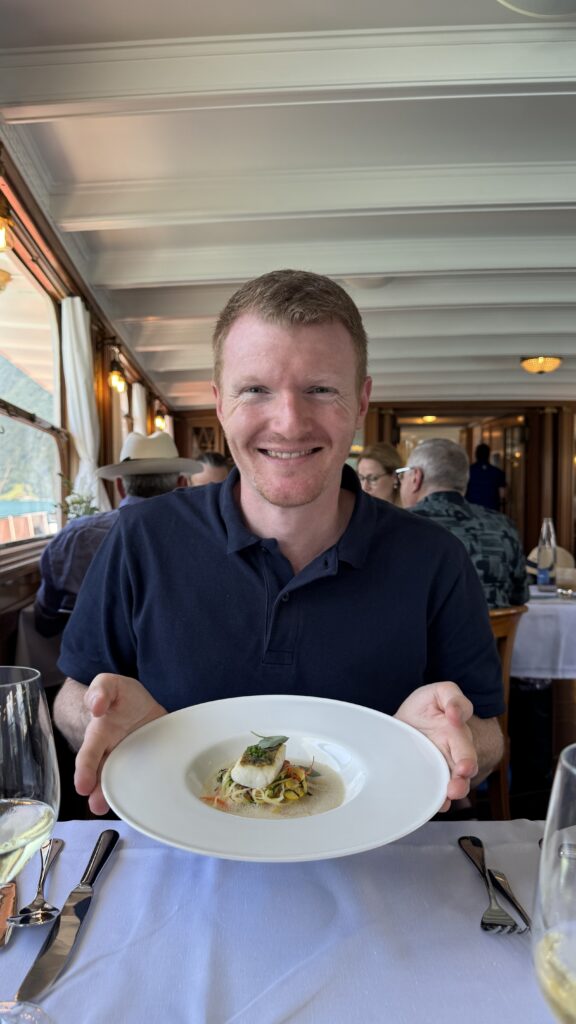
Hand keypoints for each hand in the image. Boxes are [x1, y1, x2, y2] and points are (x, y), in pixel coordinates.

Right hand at [74, 673, 165, 814]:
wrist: (139, 704)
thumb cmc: (121, 697)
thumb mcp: (110, 684)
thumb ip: (101, 689)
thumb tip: (96, 705)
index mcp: (99, 736)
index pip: (89, 754)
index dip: (84, 770)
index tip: (81, 786)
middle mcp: (111, 754)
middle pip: (102, 776)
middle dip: (98, 791)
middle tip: (96, 805)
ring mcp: (130, 763)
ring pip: (121, 784)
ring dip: (116, 797)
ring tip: (113, 809)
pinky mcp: (148, 766)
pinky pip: (146, 779)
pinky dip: (146, 791)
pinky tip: (149, 800)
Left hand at [395, 681, 477, 811]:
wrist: (409, 721)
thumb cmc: (427, 707)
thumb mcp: (440, 693)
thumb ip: (452, 697)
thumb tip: (456, 714)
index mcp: (456, 734)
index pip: (466, 748)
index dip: (466, 759)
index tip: (464, 768)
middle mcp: (452, 755)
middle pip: (462, 774)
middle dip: (460, 783)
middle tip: (455, 789)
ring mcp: (440, 768)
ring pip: (452, 786)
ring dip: (449, 795)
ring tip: (445, 800)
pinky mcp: (426, 777)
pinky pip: (434, 793)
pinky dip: (435, 801)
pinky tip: (434, 805)